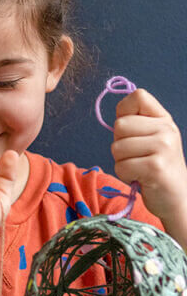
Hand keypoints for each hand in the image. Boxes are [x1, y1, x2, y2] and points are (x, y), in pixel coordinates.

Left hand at [112, 88, 186, 240]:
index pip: (137, 96)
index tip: (131, 130)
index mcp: (164, 119)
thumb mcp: (153, 138)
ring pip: (117, 147)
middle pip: (120, 125)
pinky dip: (125, 175)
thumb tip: (118, 113)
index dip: (125, 111)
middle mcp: (167, 130)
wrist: (177, 199)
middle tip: (137, 156)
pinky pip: (121, 166)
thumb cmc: (156, 167)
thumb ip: (137, 123)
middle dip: (120, 143)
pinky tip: (141, 178)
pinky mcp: (155, 167)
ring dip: (122, 162)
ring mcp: (163, 148)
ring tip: (140, 167)